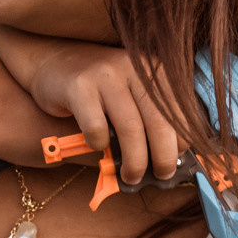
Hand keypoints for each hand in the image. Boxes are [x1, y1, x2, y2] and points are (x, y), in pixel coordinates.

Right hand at [25, 41, 183, 184]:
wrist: (53, 61)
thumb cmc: (101, 88)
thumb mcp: (133, 92)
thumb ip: (153, 117)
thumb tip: (172, 160)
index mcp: (154, 70)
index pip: (181, 111)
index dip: (184, 140)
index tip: (178, 160)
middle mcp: (133, 67)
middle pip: (159, 122)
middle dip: (164, 157)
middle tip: (161, 175)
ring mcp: (105, 75)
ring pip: (130, 129)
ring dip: (135, 161)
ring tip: (131, 176)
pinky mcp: (78, 86)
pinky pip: (96, 128)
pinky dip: (100, 145)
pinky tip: (98, 145)